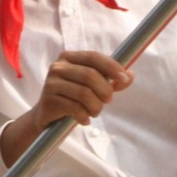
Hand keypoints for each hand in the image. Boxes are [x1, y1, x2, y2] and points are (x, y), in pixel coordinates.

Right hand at [0, 50, 131, 163]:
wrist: (46, 116)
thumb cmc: (72, 97)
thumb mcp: (91, 86)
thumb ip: (110, 80)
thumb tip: (130, 76)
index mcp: (69, 57)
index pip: (93, 57)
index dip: (111, 66)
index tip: (124, 78)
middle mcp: (58, 67)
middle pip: (90, 75)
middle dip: (105, 90)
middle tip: (108, 101)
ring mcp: (51, 83)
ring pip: (84, 93)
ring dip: (96, 106)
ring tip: (95, 112)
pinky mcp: (48, 101)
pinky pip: (74, 108)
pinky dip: (84, 116)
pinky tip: (85, 119)